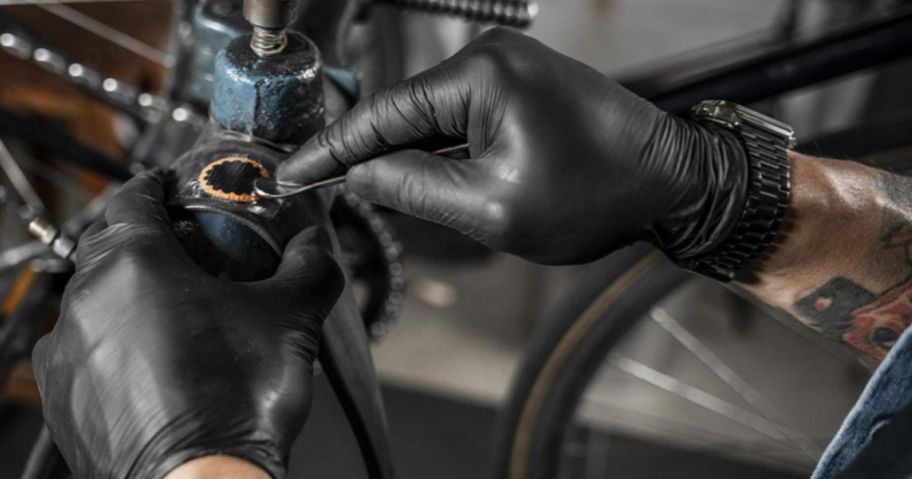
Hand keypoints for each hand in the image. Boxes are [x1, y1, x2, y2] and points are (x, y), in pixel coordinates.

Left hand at [31, 172, 343, 478]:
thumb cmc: (235, 403)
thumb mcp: (291, 318)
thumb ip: (309, 268)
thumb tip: (316, 248)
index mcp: (136, 264)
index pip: (133, 198)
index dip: (154, 185)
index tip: (167, 188)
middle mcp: (89, 299)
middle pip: (110, 247)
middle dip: (145, 243)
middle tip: (185, 254)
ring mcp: (68, 349)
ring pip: (94, 299)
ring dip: (127, 294)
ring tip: (175, 315)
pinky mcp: (63, 393)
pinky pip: (83, 348)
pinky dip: (111, 342)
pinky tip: (151, 362)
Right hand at [278, 28, 747, 263]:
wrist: (672, 182)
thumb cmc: (596, 196)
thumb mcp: (490, 209)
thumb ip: (413, 188)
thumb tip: (360, 175)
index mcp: (479, 77)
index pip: (382, 115)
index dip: (332, 150)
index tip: (292, 173)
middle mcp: (489, 59)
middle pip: (403, 112)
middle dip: (365, 154)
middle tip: (320, 189)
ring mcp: (507, 69)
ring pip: (431, 117)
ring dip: (405, 156)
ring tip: (369, 194)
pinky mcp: (521, 85)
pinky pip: (461, 116)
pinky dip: (439, 148)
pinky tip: (422, 177)